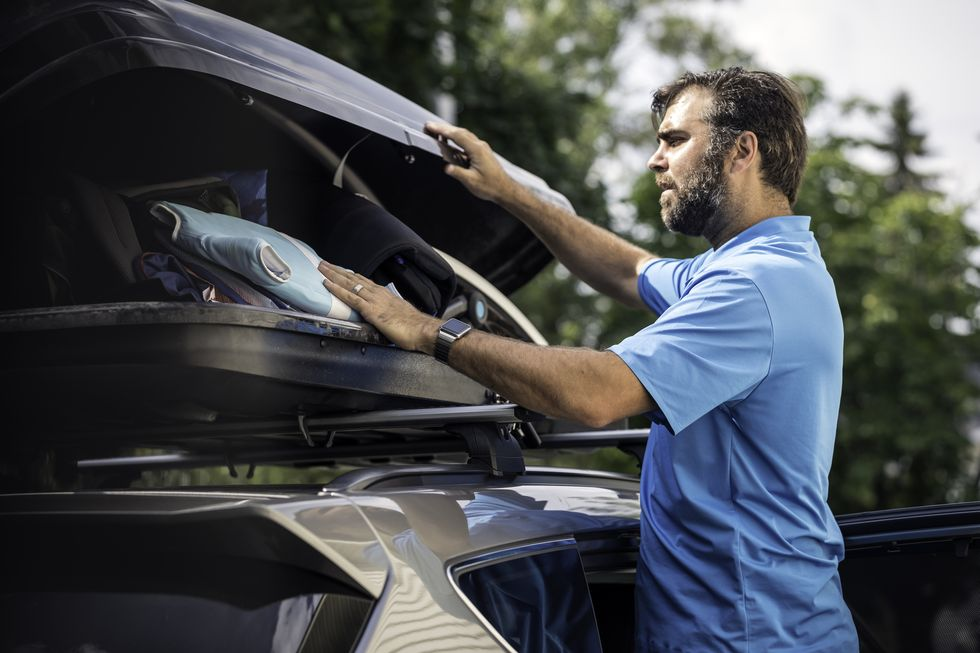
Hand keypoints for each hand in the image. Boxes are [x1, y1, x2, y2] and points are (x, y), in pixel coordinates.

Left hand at [318, 261, 440, 353]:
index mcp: (385, 295)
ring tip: (321, 268)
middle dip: (337, 270)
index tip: (340, 270)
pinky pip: (350, 297)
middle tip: (324, 263)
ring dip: (333, 275)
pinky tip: (327, 284)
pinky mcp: (371, 310)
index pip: (363, 281)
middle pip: (354, 278)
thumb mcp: (399, 315)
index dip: (350, 275)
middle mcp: (378, 293)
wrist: (423, 330)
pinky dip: (337, 289)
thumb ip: (389, 312)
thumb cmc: (414, 327)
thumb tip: (384, 315)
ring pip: (349, 284)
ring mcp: (374, 300)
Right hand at [423, 121, 514, 202]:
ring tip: (437, 131)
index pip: (456, 136)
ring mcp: (482, 148)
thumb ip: (457, 173)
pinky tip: (451, 140)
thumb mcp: (471, 182)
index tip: (430, 126)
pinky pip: (467, 140)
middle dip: (443, 128)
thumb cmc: (490, 186)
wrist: (505, 189)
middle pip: (459, 132)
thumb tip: (446, 167)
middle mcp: (480, 146)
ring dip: (450, 131)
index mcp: (477, 150)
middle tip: (430, 126)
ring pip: (464, 135)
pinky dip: (457, 137)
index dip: (442, 130)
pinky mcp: (482, 152)